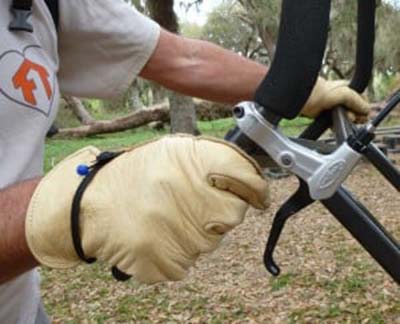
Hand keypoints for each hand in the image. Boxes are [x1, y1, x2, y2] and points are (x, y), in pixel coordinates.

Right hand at [26, 135, 268, 283]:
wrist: (89, 206)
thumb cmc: (134, 177)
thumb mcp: (170, 152)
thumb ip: (210, 160)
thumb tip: (251, 177)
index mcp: (187, 161)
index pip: (245, 176)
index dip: (255, 187)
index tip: (258, 196)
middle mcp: (184, 195)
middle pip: (233, 214)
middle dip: (219, 211)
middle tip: (194, 205)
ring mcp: (173, 232)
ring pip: (209, 243)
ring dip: (195, 233)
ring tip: (165, 218)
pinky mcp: (161, 261)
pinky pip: (186, 262)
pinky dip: (177, 253)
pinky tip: (157, 236)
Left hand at [301, 77, 370, 121]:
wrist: (305, 99)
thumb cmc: (321, 91)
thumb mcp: (346, 94)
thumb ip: (358, 102)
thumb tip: (367, 110)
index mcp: (347, 89)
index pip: (362, 100)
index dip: (363, 108)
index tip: (364, 115)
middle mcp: (341, 98)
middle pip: (354, 111)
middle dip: (355, 116)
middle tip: (353, 118)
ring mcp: (333, 107)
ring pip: (345, 118)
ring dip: (345, 121)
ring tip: (343, 119)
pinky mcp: (325, 116)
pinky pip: (335, 123)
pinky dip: (336, 125)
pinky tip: (335, 125)